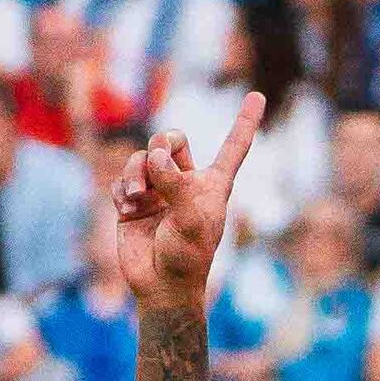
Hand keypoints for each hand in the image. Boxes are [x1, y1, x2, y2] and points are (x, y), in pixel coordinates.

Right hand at [114, 95, 265, 309]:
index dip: (245, 121)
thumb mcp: (191, 218)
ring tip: (137, 197)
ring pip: (143, 158)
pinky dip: (122, 189)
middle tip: (156, 162)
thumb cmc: (188, 256)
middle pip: (172, 140)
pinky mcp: (134, 202)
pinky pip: (122, 179)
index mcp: (213, 184)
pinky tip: (127, 208)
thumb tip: (154, 155)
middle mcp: (186, 182)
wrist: (161, 285)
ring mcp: (159, 191)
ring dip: (136, 171)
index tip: (258, 95)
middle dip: (161, 143)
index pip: (234, 146)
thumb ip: (175, 183)